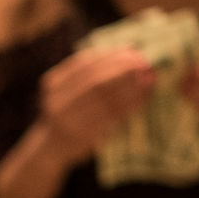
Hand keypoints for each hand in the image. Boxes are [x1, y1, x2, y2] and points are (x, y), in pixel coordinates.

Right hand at [37, 47, 155, 167]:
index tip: (132, 50)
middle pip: (94, 81)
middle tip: (145, 63)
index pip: (83, 63)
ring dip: (131, 87)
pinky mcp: (83, 137)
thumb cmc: (67, 111)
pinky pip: (112, 117)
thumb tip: (130, 49)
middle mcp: (56, 102)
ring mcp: (68, 122)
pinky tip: (144, 97)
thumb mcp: (68, 87)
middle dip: (122, 69)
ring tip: (149, 78)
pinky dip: (130, 104)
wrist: (49, 148)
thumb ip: (91, 70)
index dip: (109, 55)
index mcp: (52, 84)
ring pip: (106, 99)